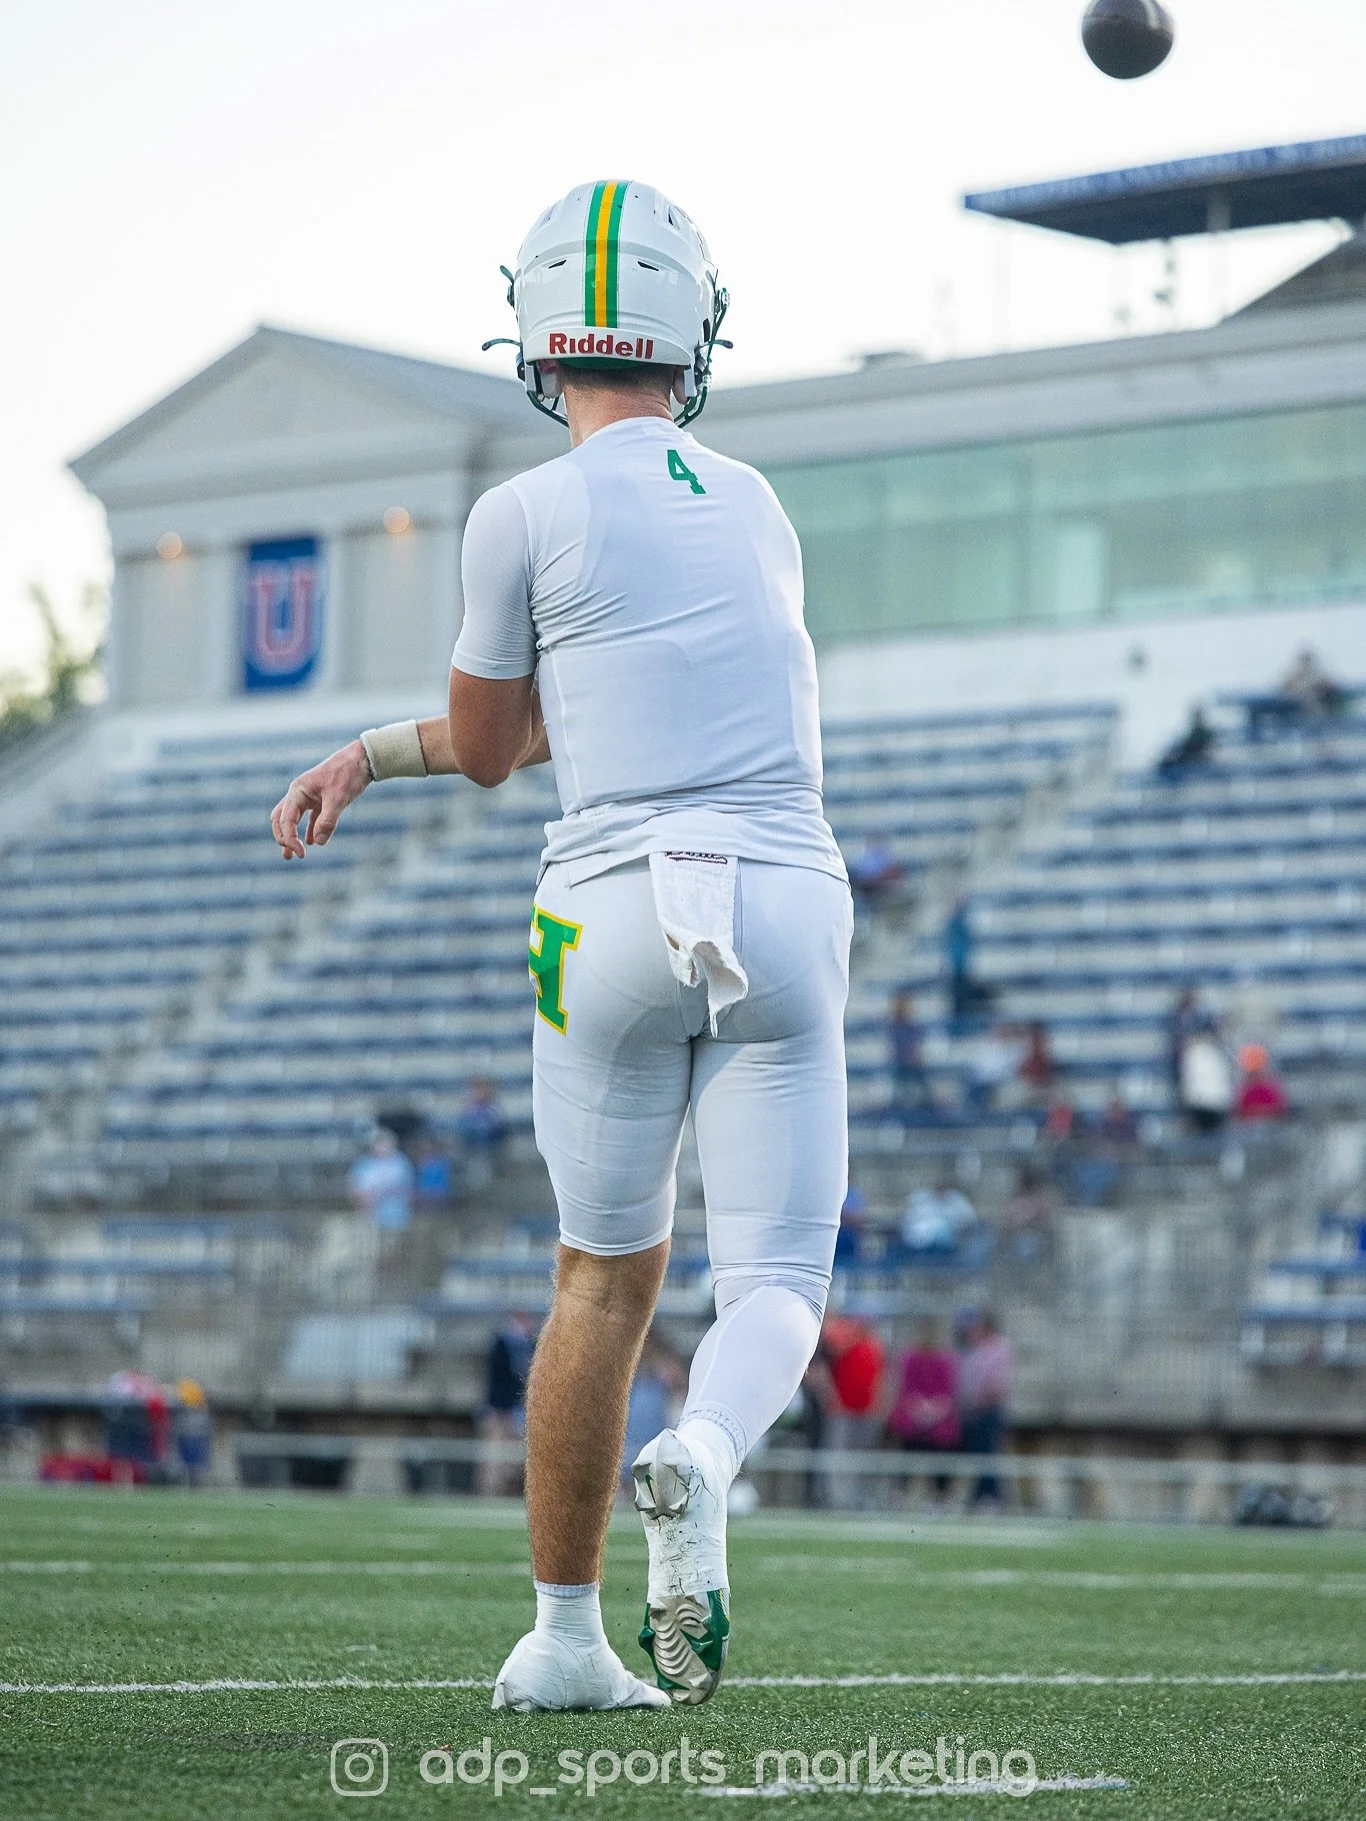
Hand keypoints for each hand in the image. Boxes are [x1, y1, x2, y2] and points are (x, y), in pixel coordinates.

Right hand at [270, 739, 371, 858]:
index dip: (290, 839)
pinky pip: (309, 817)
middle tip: (291, 855)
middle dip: (283, 838)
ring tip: (291, 855)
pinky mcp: (321, 799)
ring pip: (293, 819)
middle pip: (281, 819)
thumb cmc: (348, 774)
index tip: (301, 853)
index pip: (285, 820)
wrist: (363, 759)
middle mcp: (299, 793)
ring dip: (292, 836)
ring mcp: (309, 795)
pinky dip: (308, 829)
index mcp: (297, 791)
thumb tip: (318, 842)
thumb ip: (327, 821)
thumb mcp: (338, 799)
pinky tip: (313, 842)